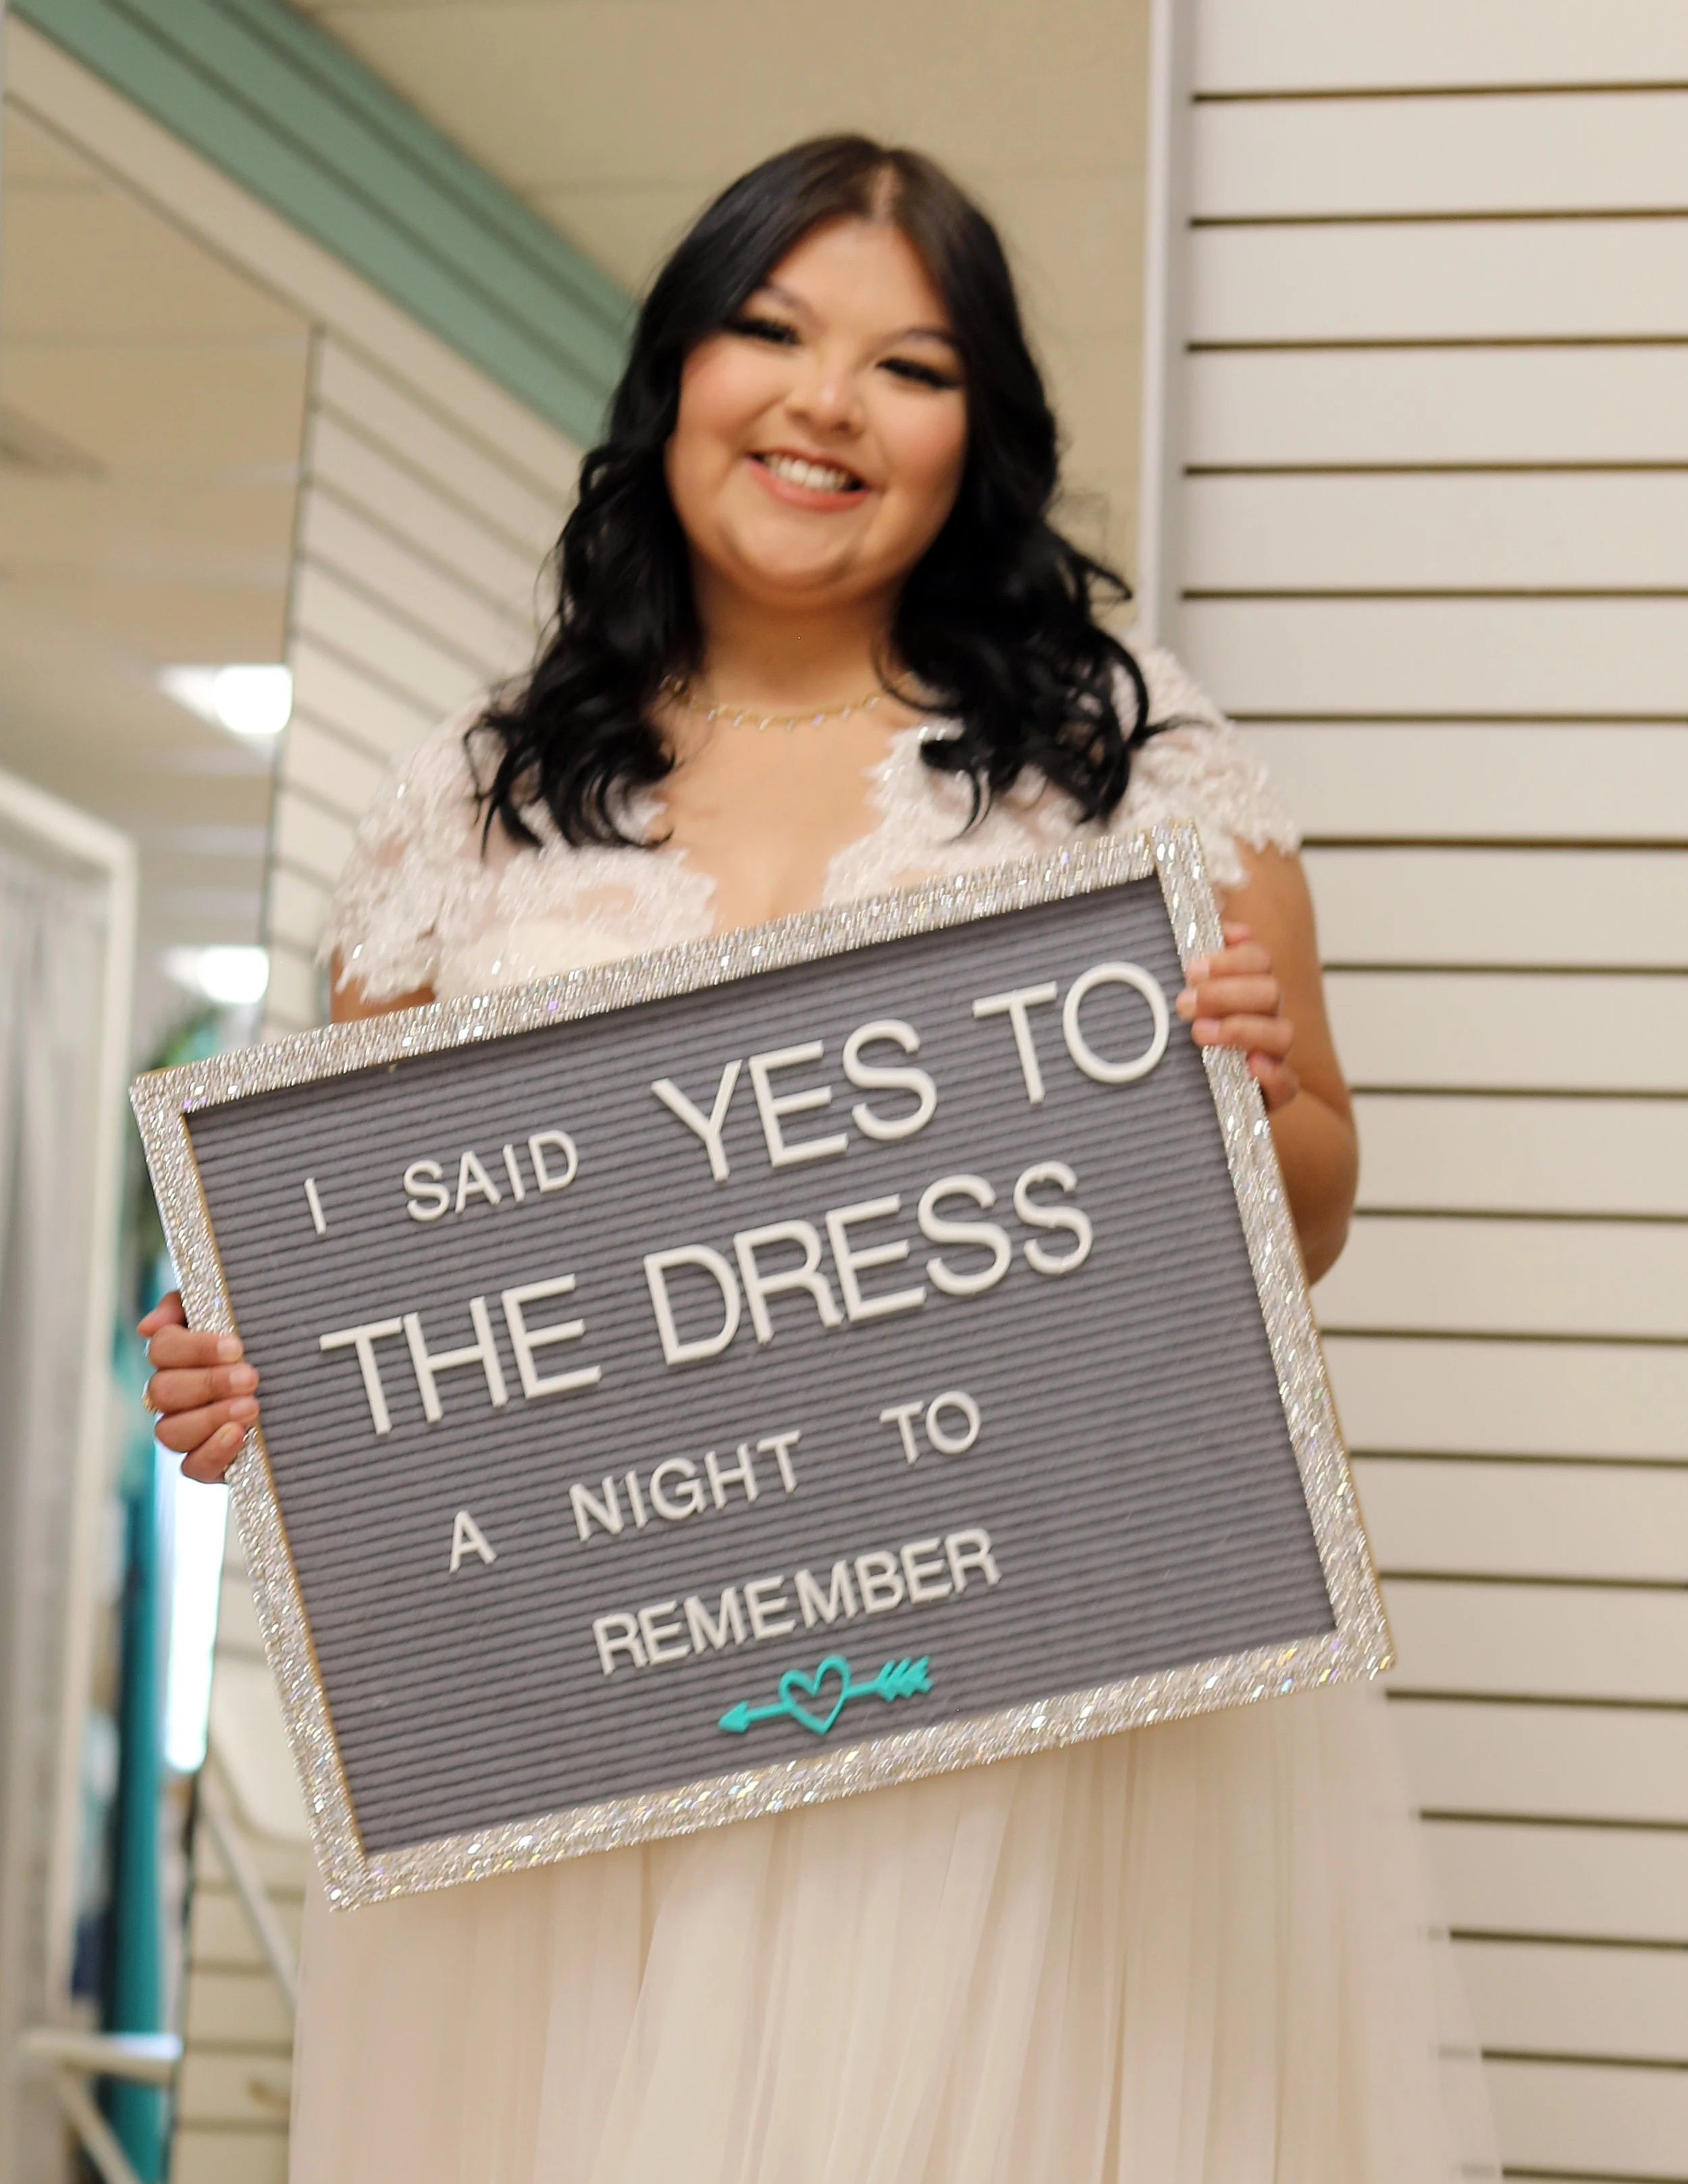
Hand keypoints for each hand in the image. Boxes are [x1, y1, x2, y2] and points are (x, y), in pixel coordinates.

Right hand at [138, 1290, 259, 1482]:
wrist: (308, 1385)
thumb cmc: (263, 1341)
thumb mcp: (235, 1309)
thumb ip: (188, 1304)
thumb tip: (148, 1327)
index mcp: (178, 1356)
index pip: (162, 1348)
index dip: (195, 1348)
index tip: (236, 1346)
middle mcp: (174, 1395)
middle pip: (162, 1391)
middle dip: (208, 1383)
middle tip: (250, 1378)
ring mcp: (187, 1431)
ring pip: (169, 1432)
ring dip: (210, 1417)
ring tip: (251, 1407)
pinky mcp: (207, 1462)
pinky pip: (192, 1467)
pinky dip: (213, 1452)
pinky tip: (239, 1435)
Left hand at [1174, 921, 1298, 1109]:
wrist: (1184, 1097)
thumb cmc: (1184, 1036)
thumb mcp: (1185, 996)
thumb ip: (1201, 963)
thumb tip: (1225, 928)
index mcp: (1248, 988)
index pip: (1259, 960)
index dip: (1231, 958)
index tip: (1191, 967)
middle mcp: (1266, 1018)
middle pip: (1269, 991)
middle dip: (1225, 992)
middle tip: (1183, 1001)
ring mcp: (1272, 1056)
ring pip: (1283, 1033)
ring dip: (1241, 1028)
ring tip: (1198, 1033)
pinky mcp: (1272, 1095)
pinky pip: (1288, 1085)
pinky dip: (1274, 1074)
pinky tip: (1250, 1066)